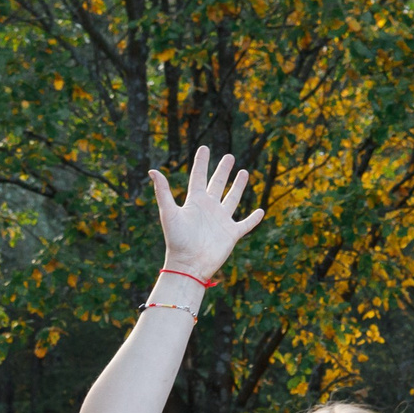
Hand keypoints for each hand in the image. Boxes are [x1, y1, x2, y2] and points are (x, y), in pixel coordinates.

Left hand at [153, 147, 264, 283]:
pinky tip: (261, 211)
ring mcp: (221, 220)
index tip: (205, 148)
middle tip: (229, 157)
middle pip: (217, 184)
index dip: (202, 162)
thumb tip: (152, 170)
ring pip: (232, 199)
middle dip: (223, 170)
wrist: (189, 265)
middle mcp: (209, 208)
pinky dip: (253, 218)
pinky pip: (245, 224)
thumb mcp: (169, 213)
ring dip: (238, 186)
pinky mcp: (231, 234)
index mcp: (194, 201)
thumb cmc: (177, 240)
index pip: (199, 176)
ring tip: (244, 172)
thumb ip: (163, 192)